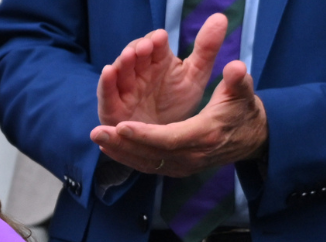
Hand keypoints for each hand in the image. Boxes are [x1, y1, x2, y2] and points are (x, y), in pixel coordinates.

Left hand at [92, 60, 267, 176]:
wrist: (251, 139)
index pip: (170, 139)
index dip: (144, 134)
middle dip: (122, 144)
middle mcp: (192, 156)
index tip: (121, 125)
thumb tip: (235, 68)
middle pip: (151, 153)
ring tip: (97, 138)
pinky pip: (147, 166)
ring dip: (119, 152)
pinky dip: (127, 158)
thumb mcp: (244, 93)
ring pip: (145, 162)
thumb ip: (238, 81)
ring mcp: (183, 166)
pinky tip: (108, 148)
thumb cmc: (243, 111)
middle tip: (96, 132)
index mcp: (205, 136)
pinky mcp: (176, 169)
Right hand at [96, 15, 226, 127]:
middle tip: (146, 46)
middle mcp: (138, 73)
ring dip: (122, 62)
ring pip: (119, 72)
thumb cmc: (177, 104)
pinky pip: (106, 94)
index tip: (161, 38)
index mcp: (157, 62)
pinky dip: (105, 82)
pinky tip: (108, 71)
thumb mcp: (195, 76)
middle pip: (134, 56)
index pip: (153, 45)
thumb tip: (219, 18)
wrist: (167, 139)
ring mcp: (123, 90)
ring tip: (129, 55)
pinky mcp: (112, 108)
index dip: (156, 41)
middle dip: (138, 49)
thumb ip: (206, 49)